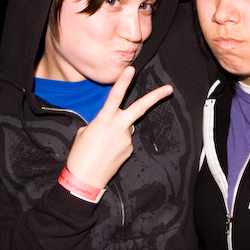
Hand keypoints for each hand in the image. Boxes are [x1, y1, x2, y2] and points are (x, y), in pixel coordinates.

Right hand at [65, 66, 172, 188]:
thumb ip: (100, 122)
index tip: (131, 69)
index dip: (123, 82)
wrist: (85, 180)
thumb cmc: (80, 155)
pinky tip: (107, 152)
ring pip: (127, 126)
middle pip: (140, 107)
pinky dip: (118, 142)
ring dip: (118, 130)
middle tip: (169, 88)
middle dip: (156, 96)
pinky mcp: (129, 150)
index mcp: (104, 120)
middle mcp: (119, 127)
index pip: (115, 96)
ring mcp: (127, 139)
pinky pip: (125, 140)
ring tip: (102, 145)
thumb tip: (110, 123)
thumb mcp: (84, 132)